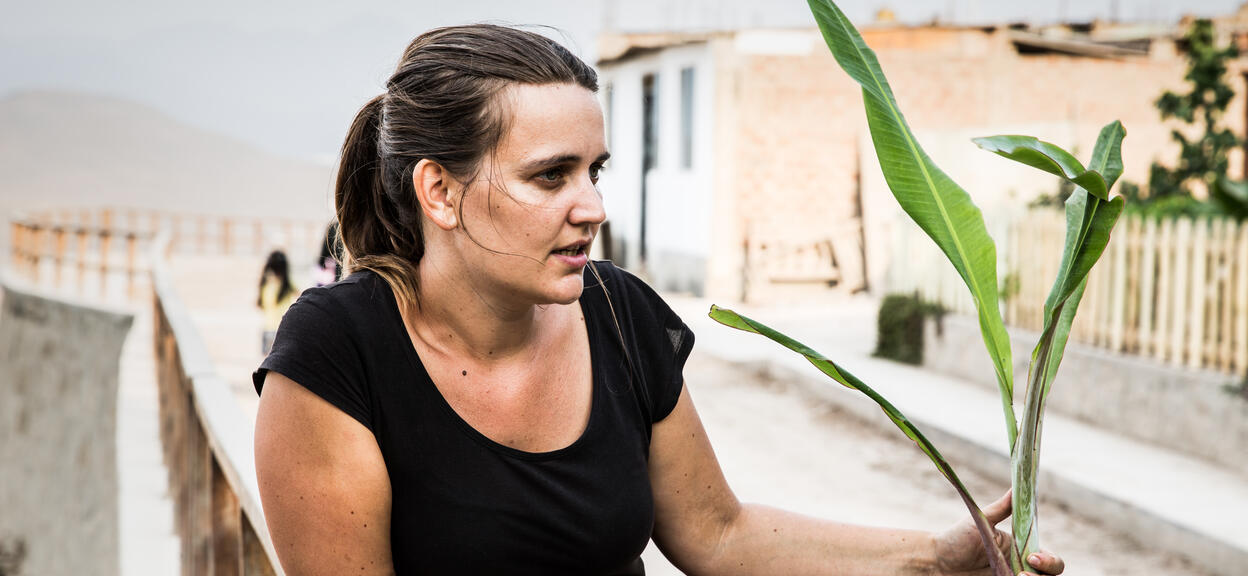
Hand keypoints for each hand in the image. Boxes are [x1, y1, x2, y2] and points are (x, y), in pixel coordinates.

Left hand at [932, 491, 1064, 575]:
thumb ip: (1002, 508)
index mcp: (1021, 551)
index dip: (1049, 561)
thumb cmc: (957, 539)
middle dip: (1045, 575)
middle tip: (1023, 573)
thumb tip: (1016, 486)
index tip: (1033, 557)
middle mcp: (1020, 568)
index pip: (1050, 560)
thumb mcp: (982, 521)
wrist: (935, 561)